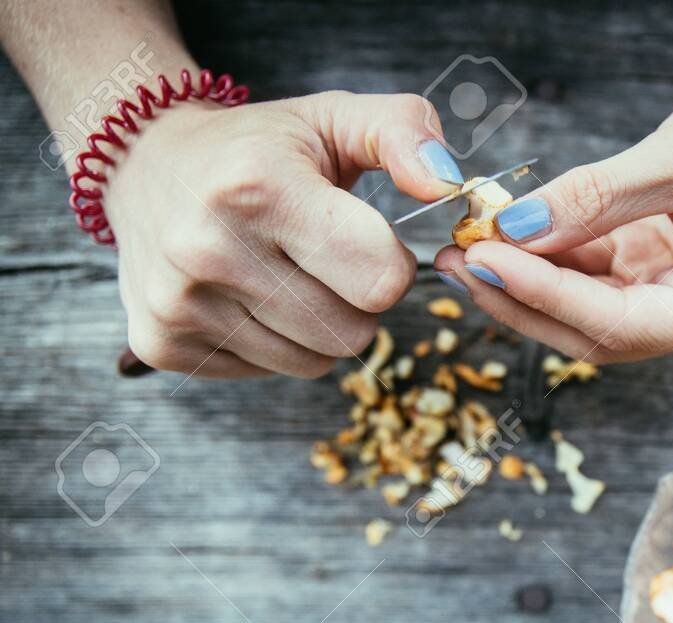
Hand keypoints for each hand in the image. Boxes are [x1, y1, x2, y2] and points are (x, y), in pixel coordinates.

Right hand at [105, 91, 463, 376]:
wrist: (144, 162)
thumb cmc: (260, 147)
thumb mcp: (335, 117)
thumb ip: (405, 133)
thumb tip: (447, 184)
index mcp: (259, 187)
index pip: (381, 280)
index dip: (391, 263)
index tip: (364, 235)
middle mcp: (208, 247)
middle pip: (353, 333)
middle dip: (358, 300)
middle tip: (324, 257)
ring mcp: (178, 302)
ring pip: (315, 362)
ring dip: (319, 325)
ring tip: (284, 272)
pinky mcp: (159, 342)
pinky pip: (268, 374)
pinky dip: (273, 342)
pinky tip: (245, 293)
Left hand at [433, 74, 672, 363]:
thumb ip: (596, 198)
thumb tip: (515, 228)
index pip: (618, 323)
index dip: (546, 294)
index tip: (484, 260)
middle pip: (593, 332)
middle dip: (522, 298)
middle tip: (456, 260)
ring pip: (582, 311)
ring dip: (524, 281)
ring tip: (465, 245)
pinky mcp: (654, 279)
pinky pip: (588, 279)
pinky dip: (545, 258)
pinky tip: (502, 236)